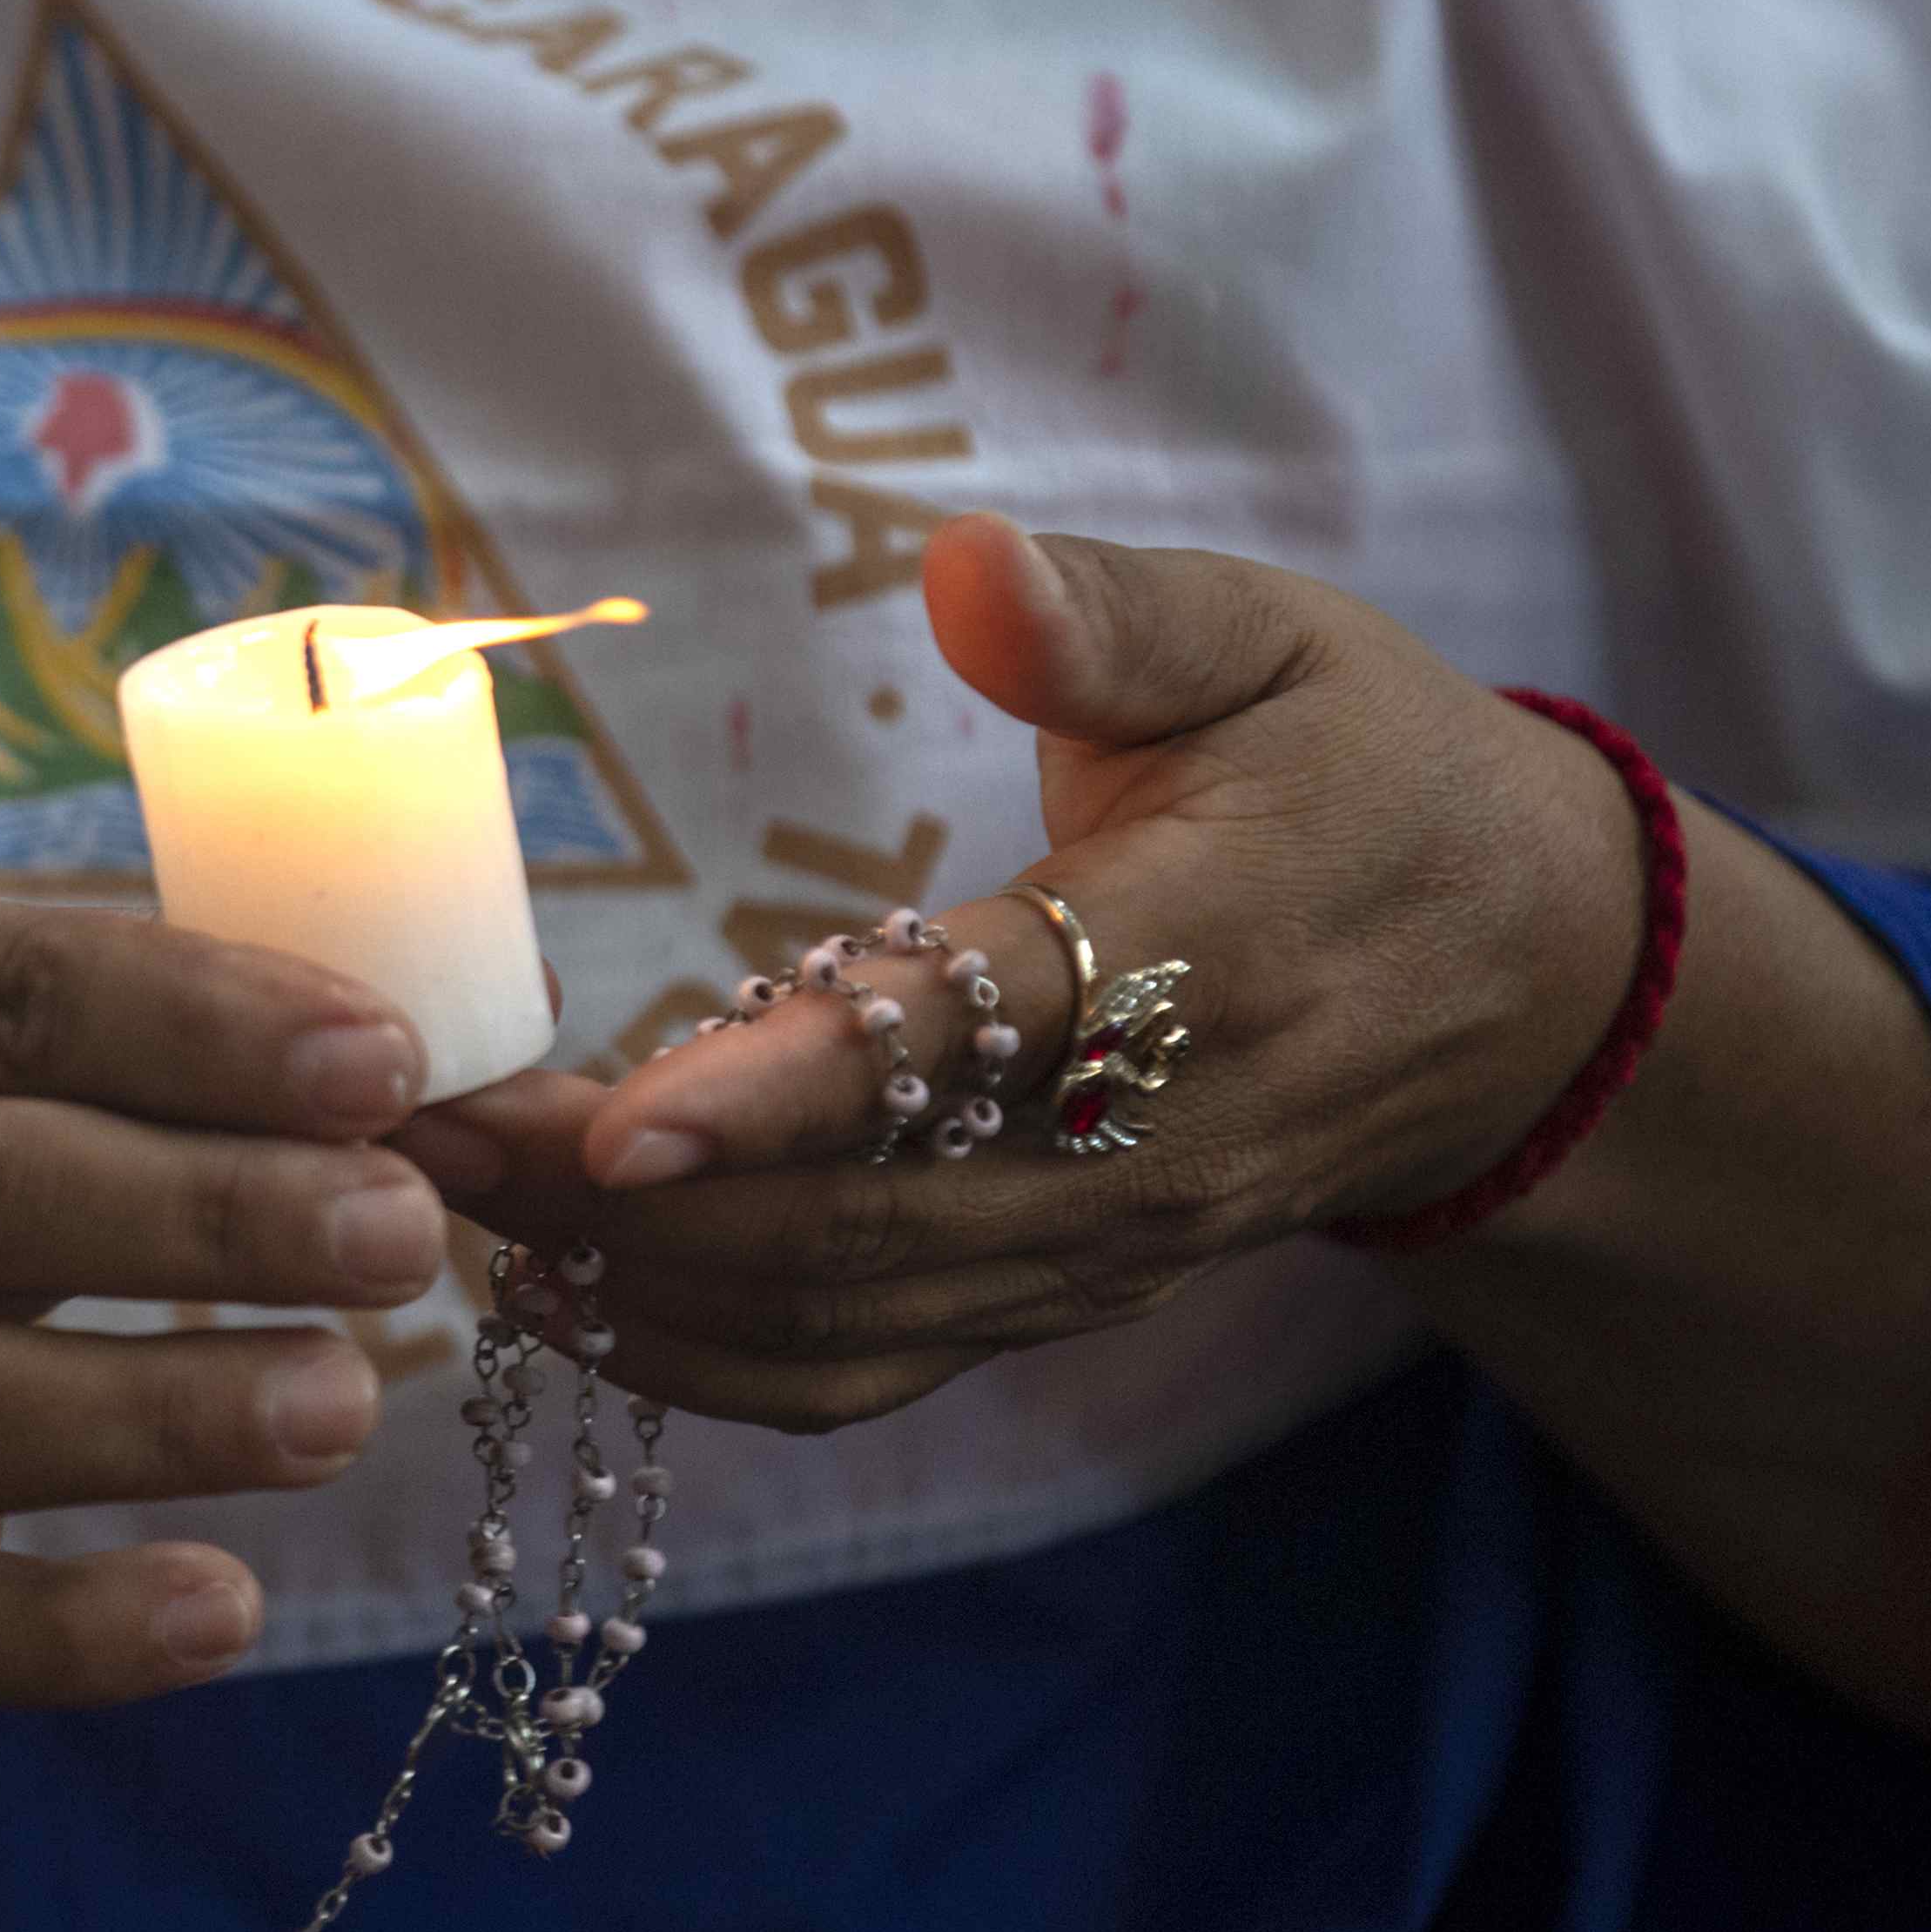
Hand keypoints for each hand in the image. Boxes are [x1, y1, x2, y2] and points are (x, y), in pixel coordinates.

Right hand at [0, 885, 457, 1706]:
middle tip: (403, 1230)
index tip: (386, 1059)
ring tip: (344, 1405)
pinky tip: (224, 1614)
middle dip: (209, 1211)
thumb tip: (479, 1045)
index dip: (205, 1021)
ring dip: (157, 1410)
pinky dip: (66, 1632)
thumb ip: (171, 1024)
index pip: (15, 989)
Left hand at [431, 514, 1647, 1427]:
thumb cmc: (1369, 772)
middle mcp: (1148, 1142)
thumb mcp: (1280, 642)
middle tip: (410, 1133)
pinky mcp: (1063, 1299)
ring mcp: (1104, 1248)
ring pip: (842, 1315)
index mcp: (1203, 954)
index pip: (974, 1038)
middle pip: (860, 1215)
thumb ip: (1111, 616)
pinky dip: (703, 1362)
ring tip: (437, 1206)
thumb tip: (962, 563)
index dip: (788, 1092)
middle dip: (619, 1200)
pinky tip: (560, 1304)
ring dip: (628, 1283)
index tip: (615, 1117)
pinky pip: (867, 1368)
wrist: (1520, 983)